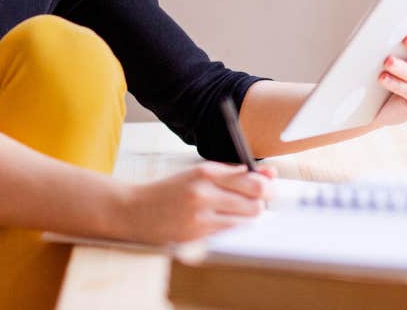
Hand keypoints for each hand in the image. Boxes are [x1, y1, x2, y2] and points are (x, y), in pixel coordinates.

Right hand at [113, 161, 276, 243]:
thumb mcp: (200, 173)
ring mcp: (200, 216)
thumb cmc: (171, 190)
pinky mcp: (197, 235)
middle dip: (262, 202)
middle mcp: (204, 192)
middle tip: (257, 201)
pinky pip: (230, 232)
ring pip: (246, 220)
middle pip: (255, 201)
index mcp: (206, 171)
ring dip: (248, 216)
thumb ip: (234, 173)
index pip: (252, 180)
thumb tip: (269, 173)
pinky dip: (233, 227)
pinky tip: (222, 221)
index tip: (270, 187)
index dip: (267, 186)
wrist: (136, 211)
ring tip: (236, 211)